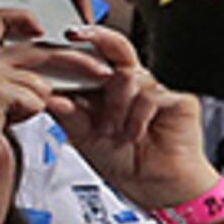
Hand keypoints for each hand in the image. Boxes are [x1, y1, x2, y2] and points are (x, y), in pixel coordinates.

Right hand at [0, 10, 107, 164]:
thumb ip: (2, 81)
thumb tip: (47, 84)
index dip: (21, 16)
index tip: (40, 28)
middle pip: (39, 48)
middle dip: (77, 60)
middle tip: (99, 71)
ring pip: (41, 82)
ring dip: (38, 103)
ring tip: (13, 114)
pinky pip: (36, 101)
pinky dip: (29, 115)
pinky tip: (6, 121)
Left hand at [47, 25, 223, 214]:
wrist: (152, 185)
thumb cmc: (121, 160)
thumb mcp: (84, 138)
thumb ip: (68, 115)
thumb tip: (47, 96)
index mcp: (105, 89)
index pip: (91, 58)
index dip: (75, 47)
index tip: (57, 39)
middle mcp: (130, 85)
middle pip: (116, 48)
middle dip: (96, 37)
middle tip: (76, 37)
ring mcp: (153, 90)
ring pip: (127, 76)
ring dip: (114, 106)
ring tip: (112, 131)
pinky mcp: (176, 101)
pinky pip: (151, 96)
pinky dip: (137, 117)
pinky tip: (133, 134)